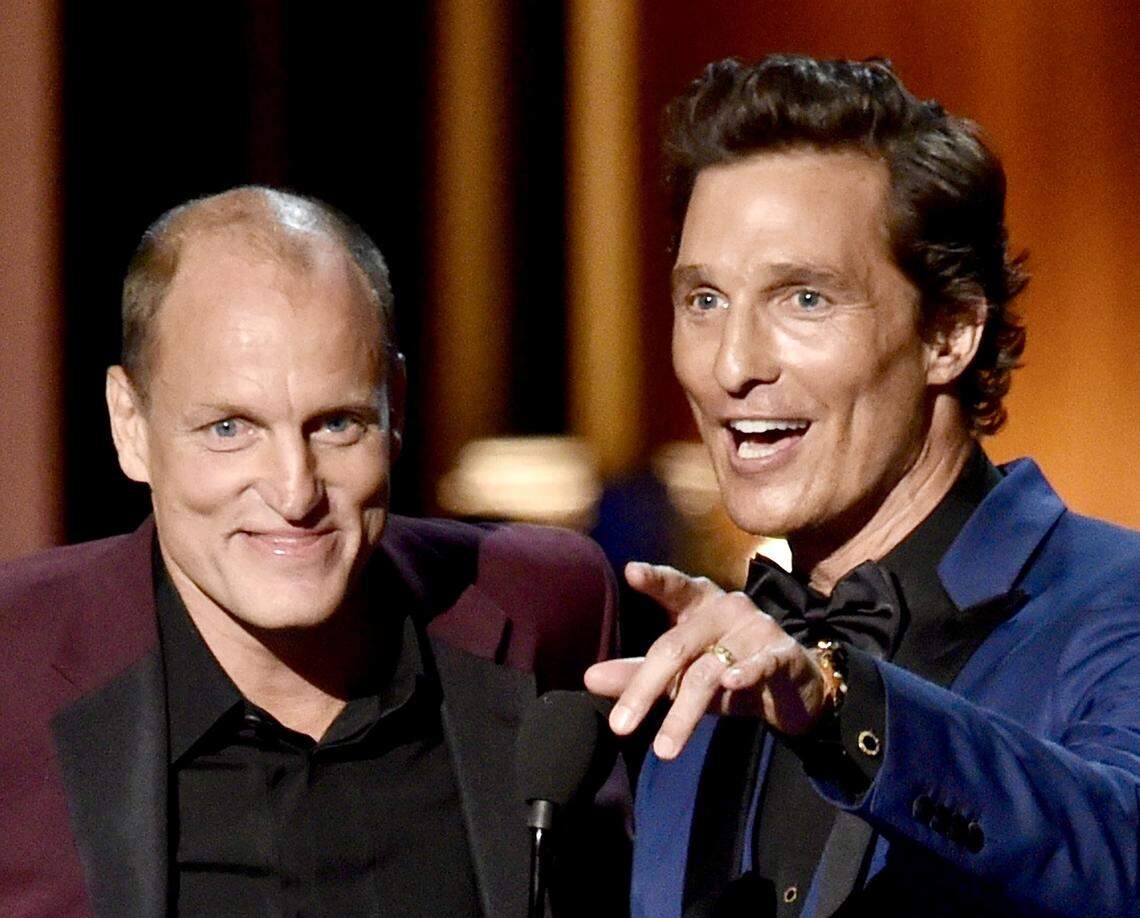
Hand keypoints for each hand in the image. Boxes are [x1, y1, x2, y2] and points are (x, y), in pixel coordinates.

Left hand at [584, 561, 828, 759]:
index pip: (674, 587)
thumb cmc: (727, 670)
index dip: (655, 579)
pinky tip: (731, 683)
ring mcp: (756, 628)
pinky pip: (762, 661)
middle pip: (676, 645)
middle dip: (645, 688)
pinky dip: (746, 671)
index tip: (632, 572)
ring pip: (710, 669)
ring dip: (685, 712)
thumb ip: (637, 674)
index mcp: (699, 604)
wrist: (792, 689)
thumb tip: (588, 678)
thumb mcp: (682, 673)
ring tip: (663, 749)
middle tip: (620, 726)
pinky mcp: (784, 653)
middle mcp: (726, 608)